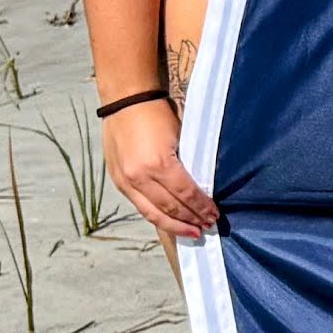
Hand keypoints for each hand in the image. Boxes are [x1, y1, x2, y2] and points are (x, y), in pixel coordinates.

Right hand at [104, 97, 219, 240]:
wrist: (125, 100)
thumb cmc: (156, 113)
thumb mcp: (180, 137)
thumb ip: (187, 163)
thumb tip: (199, 187)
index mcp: (159, 164)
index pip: (186, 194)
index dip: (201, 207)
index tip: (214, 214)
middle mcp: (140, 177)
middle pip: (170, 208)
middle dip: (191, 220)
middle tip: (206, 226)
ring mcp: (126, 181)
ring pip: (153, 213)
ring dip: (174, 225)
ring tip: (191, 232)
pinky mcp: (119, 181)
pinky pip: (139, 206)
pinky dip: (156, 216)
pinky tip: (168, 221)